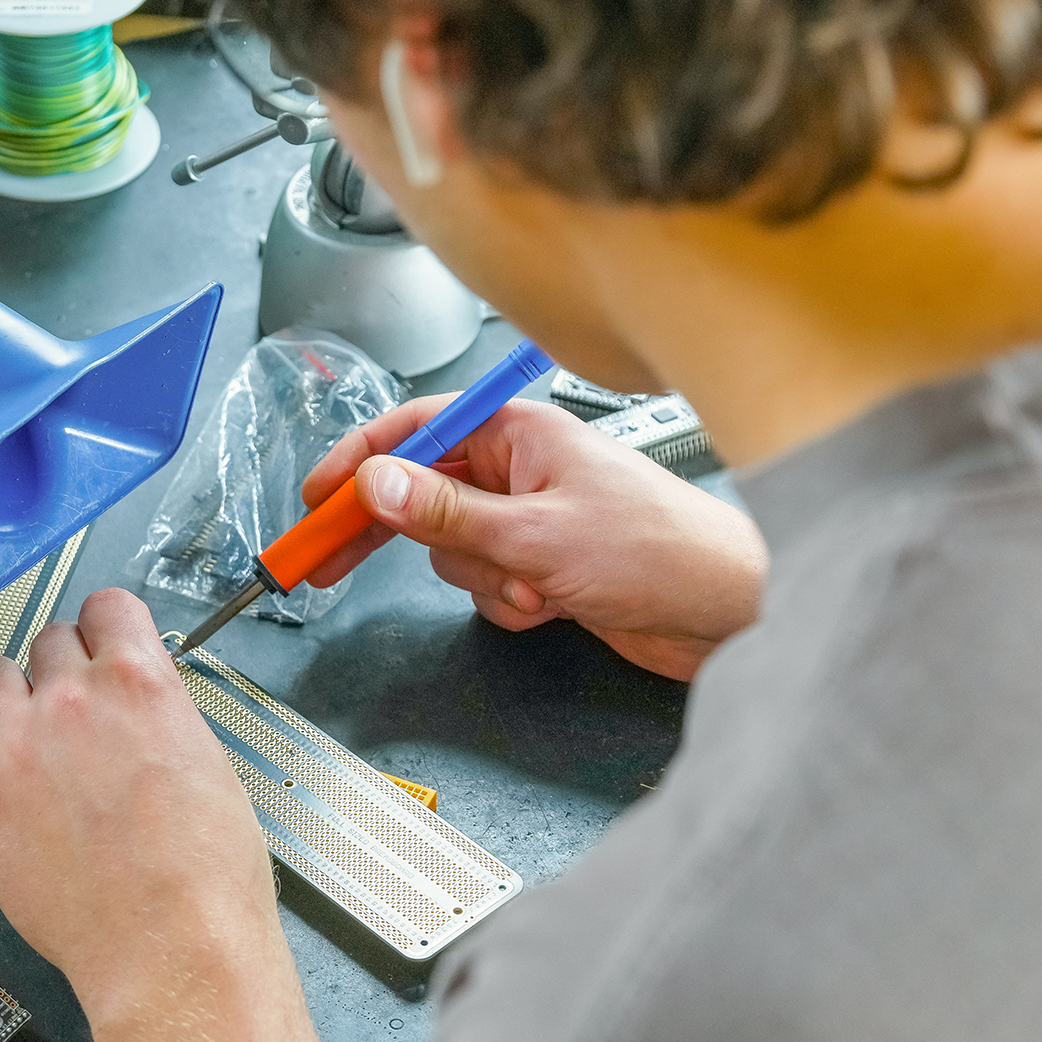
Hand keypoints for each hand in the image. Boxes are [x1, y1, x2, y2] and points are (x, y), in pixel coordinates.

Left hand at [0, 588, 280, 1024]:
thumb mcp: (208, 765)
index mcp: (138, 684)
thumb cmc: (208, 876)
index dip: (107, 630)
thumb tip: (136, 713)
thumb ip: (160, 719)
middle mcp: (70, 700)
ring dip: (11, 695)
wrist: (169, 948)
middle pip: (48, 641)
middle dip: (63, 669)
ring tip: (28, 736)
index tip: (103, 648)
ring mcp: (14, 746)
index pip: (106, 609)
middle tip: (75, 712)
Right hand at [299, 397, 765, 680]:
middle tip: (323, 562)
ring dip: (481, 579)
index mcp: (520, 431)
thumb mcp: (533, 534)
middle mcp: (522, 467)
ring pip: (454, 549)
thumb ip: (445, 512)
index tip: (315, 500)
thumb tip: (375, 483)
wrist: (726, 611)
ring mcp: (533, 517)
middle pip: (422, 492)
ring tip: (529, 587)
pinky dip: (508, 602)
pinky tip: (550, 604)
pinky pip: (489, 582)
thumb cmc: (659, 550)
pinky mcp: (547, 563)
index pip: (415, 430)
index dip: (358, 463)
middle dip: (391, 533)